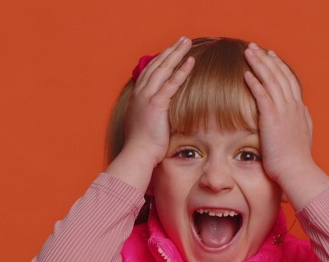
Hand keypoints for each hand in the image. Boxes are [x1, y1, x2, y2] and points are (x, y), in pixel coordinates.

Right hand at [111, 38, 194, 176]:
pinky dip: (181, 71)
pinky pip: (171, 83)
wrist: (138, 154)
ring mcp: (147, 97)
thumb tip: (164, 113)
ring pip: (163, 69)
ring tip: (187, 42)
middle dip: (170, 50)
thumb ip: (154, 112)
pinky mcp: (156, 104)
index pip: (151, 71)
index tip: (172, 49)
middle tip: (183, 40)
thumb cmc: (144, 145)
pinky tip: (190, 61)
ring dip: (176, 53)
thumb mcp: (147, 123)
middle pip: (157, 64)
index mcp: (138, 96)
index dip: (162, 58)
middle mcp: (141, 92)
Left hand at [243, 44, 328, 209]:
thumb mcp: (303, 134)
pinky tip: (247, 73)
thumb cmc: (296, 160)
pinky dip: (255, 82)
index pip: (289, 80)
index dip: (279, 67)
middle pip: (279, 75)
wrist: (296, 171)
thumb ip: (301, 119)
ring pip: (271, 80)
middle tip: (256, 47)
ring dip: (259, 64)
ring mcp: (284, 111)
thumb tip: (300, 110)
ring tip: (249, 52)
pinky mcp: (273, 118)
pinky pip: (263, 95)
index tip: (270, 56)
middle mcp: (293, 106)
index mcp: (299, 109)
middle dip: (267, 59)